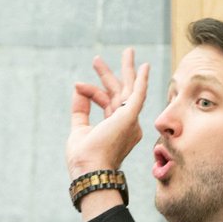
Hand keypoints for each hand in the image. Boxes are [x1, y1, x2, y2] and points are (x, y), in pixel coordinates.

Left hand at [65, 48, 150, 177]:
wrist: (90, 170)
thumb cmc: (85, 158)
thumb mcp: (79, 130)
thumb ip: (80, 111)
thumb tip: (78, 87)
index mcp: (116, 129)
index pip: (106, 102)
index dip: (92, 92)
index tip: (78, 85)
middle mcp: (127, 124)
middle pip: (119, 93)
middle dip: (110, 75)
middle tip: (101, 59)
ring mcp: (130, 120)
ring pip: (129, 89)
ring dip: (127, 69)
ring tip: (128, 51)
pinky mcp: (130, 116)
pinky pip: (139, 94)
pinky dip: (142, 80)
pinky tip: (144, 66)